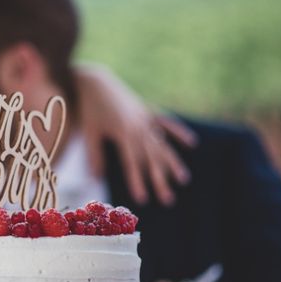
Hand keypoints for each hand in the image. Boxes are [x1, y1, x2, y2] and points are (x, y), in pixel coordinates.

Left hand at [75, 64, 197, 205]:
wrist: (94, 81)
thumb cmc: (88, 108)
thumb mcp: (89, 132)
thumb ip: (94, 155)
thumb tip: (96, 179)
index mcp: (123, 133)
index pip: (133, 162)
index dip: (137, 181)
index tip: (143, 199)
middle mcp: (139, 126)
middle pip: (152, 158)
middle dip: (160, 180)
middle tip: (168, 200)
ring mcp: (145, 117)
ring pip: (162, 143)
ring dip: (173, 162)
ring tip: (183, 179)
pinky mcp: (147, 109)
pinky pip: (166, 121)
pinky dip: (178, 131)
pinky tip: (192, 143)